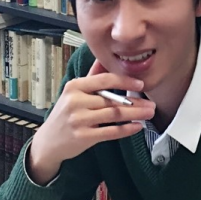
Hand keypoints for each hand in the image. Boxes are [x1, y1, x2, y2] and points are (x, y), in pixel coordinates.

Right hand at [28, 59, 154, 184]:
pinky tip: (137, 127)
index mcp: (74, 87)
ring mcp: (79, 120)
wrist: (48, 141)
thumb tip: (104, 58)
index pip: (104, 80)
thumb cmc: (65, 114)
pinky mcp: (83, 137)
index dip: (124, 81)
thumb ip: (91, 77)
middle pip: (112, 99)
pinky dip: (126, 129)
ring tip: (148, 113)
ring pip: (113, 115)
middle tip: (151, 103)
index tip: (140, 84)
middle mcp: (75, 102)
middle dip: (135, 102)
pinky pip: (110, 132)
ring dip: (135, 114)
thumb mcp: (73, 92)